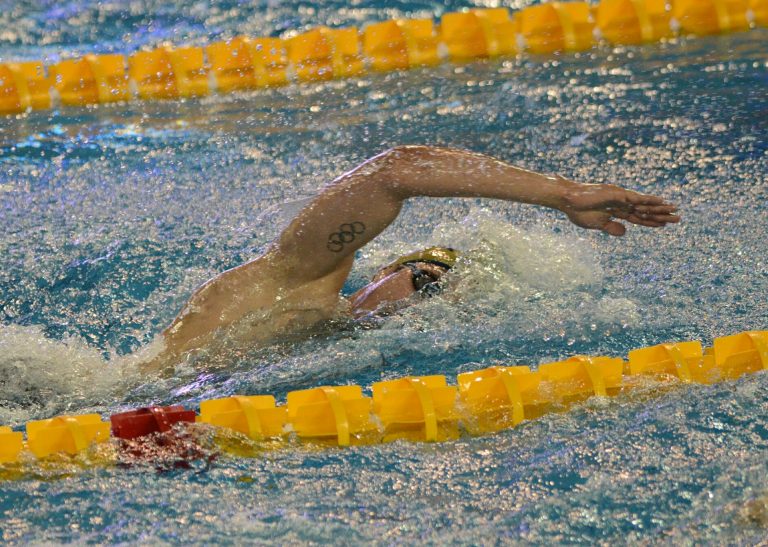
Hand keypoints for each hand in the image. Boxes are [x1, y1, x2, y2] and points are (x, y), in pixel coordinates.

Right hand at [560, 181, 679, 235]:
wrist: (568, 202)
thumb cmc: (578, 212)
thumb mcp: (597, 225)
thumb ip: (611, 228)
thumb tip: (625, 233)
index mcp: (616, 211)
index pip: (638, 218)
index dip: (651, 222)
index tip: (664, 225)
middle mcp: (621, 202)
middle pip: (645, 210)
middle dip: (661, 214)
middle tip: (678, 218)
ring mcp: (620, 197)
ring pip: (644, 204)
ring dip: (660, 207)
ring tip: (675, 210)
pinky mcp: (617, 194)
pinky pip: (636, 198)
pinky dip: (649, 199)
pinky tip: (661, 201)